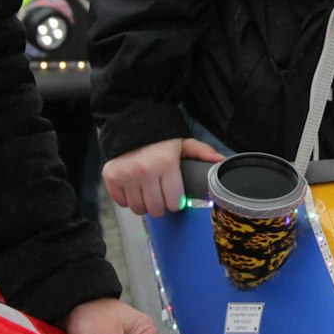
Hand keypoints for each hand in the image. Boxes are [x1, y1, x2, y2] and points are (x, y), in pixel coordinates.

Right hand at [103, 136, 223, 217]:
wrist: (130, 124)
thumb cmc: (160, 138)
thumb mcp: (183, 143)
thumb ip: (201, 152)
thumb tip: (222, 161)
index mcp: (165, 164)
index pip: (174, 203)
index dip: (176, 201)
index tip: (175, 195)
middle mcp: (144, 172)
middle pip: (156, 209)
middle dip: (161, 205)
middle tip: (161, 194)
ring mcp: (126, 175)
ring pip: (139, 209)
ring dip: (145, 204)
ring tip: (148, 192)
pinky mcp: (111, 177)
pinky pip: (122, 203)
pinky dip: (128, 199)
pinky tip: (134, 188)